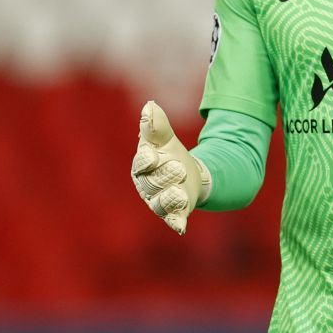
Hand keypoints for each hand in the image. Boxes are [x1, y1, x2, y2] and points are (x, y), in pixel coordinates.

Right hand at [131, 100, 204, 234]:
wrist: (190, 172)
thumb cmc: (170, 153)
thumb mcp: (165, 138)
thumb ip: (157, 124)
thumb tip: (149, 105)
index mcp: (143, 166)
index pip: (141, 164)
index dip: (146, 160)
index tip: (153, 155)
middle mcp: (147, 186)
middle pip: (152, 183)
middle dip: (165, 175)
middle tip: (179, 167)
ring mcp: (160, 201)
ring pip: (161, 203)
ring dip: (170, 198)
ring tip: (180, 193)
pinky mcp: (175, 213)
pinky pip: (174, 220)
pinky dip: (176, 223)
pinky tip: (180, 227)